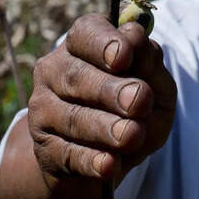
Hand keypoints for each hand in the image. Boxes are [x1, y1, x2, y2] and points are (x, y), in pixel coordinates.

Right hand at [27, 13, 176, 198]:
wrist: (108, 158)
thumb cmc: (135, 109)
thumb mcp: (154, 84)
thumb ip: (149, 62)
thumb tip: (134, 35)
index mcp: (82, 44)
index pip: (86, 33)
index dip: (104, 43)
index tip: (124, 56)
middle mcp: (54, 70)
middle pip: (77, 76)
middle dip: (110, 90)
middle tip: (139, 101)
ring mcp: (44, 110)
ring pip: (72, 117)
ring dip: (104, 127)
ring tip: (132, 135)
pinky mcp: (44, 149)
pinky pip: (67, 154)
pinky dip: (90, 160)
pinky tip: (109, 165)